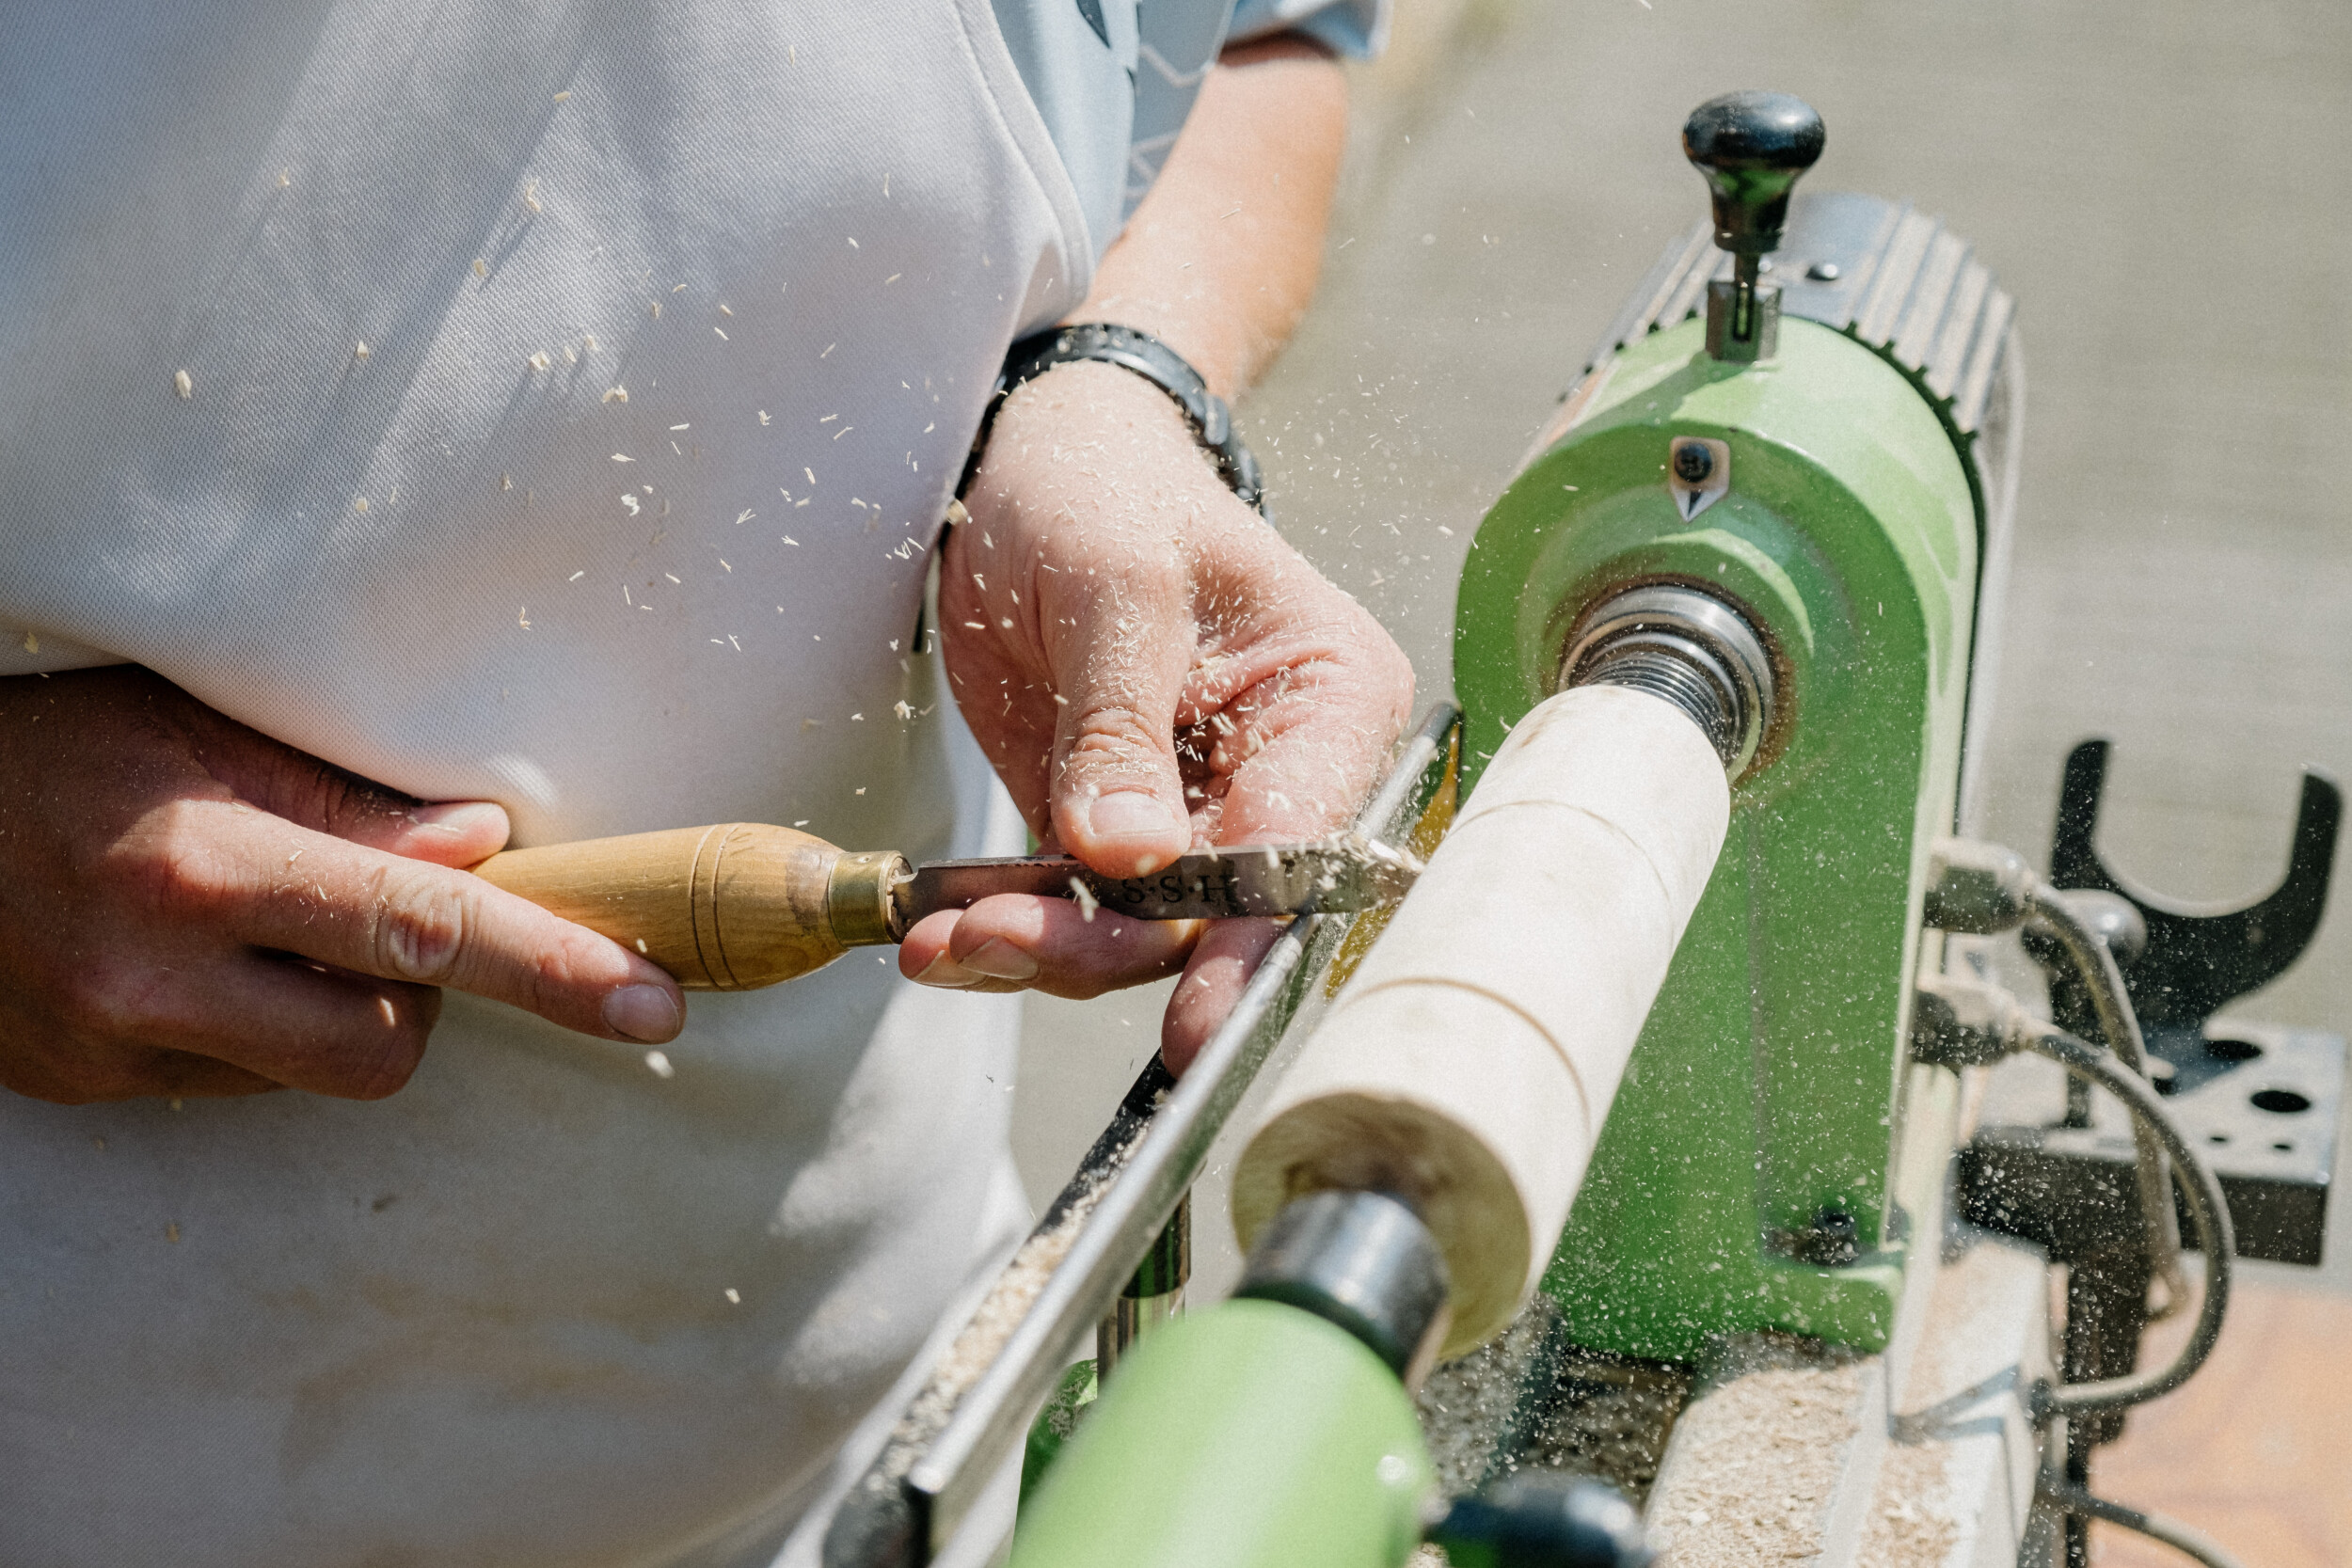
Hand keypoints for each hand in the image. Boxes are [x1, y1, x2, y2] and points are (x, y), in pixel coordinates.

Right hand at [0, 667, 683, 1103]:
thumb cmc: (54, 741)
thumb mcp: (200, 729)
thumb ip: (350, 800)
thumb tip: (487, 846)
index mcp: (203, 869)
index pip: (425, 932)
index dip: (555, 970)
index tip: (653, 1000)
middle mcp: (154, 978)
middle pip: (390, 1046)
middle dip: (422, 994)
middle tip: (377, 909)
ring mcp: (113, 1051)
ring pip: (316, 1072)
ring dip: (334, 1008)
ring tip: (265, 922)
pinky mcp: (86, 1091)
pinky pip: (234, 1083)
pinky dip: (252, 1027)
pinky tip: (195, 957)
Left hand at [900, 363, 1412, 1069]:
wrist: (1032, 468)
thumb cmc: (1103, 490)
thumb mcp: (1113, 585)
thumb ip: (1121, 725)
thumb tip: (1128, 859)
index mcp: (1331, 702)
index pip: (1299, 847)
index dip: (1242, 939)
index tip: (1192, 1021)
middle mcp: (1280, 776)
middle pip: (1215, 911)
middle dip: (1102, 946)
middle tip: (991, 941)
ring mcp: (1195, 812)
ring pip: (1136, 929)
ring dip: (1038, 948)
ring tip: (941, 939)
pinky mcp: (1113, 829)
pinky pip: (1072, 907)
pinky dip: (1005, 926)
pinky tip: (937, 931)